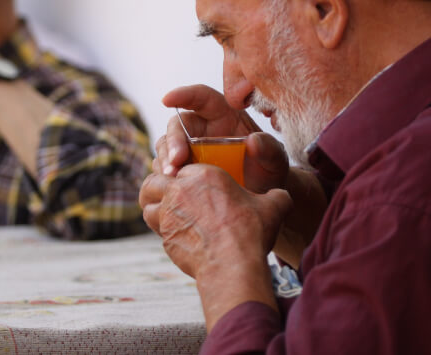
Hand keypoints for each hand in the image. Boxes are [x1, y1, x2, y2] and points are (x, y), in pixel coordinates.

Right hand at [141, 85, 289, 233]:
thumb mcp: (276, 160)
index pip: (201, 97)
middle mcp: (204, 129)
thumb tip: (252, 141)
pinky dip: (165, 177)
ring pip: (167, 147)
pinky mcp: (184, 170)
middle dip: (172, 142)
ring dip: (165, 161)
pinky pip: (166, 169)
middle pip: (178, 126)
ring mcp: (191, 151)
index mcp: (225, 115)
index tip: (167, 100)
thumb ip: (270, 149)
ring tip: (172, 178)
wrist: (263, 199)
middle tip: (176, 162)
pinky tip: (171, 189)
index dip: (184, 95)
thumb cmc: (270, 172)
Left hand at [156, 162, 291, 329]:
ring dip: (152, 205)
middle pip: (155, 178)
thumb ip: (276, 196)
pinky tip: (174, 233)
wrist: (232, 264)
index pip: (184, 166)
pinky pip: (154, 226)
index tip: (191, 184)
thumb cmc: (251, 232)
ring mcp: (169, 213)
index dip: (185, 174)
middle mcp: (180, 190)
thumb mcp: (273, 207)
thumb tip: (283, 196)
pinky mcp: (165, 237)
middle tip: (169, 195)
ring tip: (164, 212)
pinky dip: (160, 227)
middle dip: (159, 185)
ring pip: (147, 202)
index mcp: (205, 174)